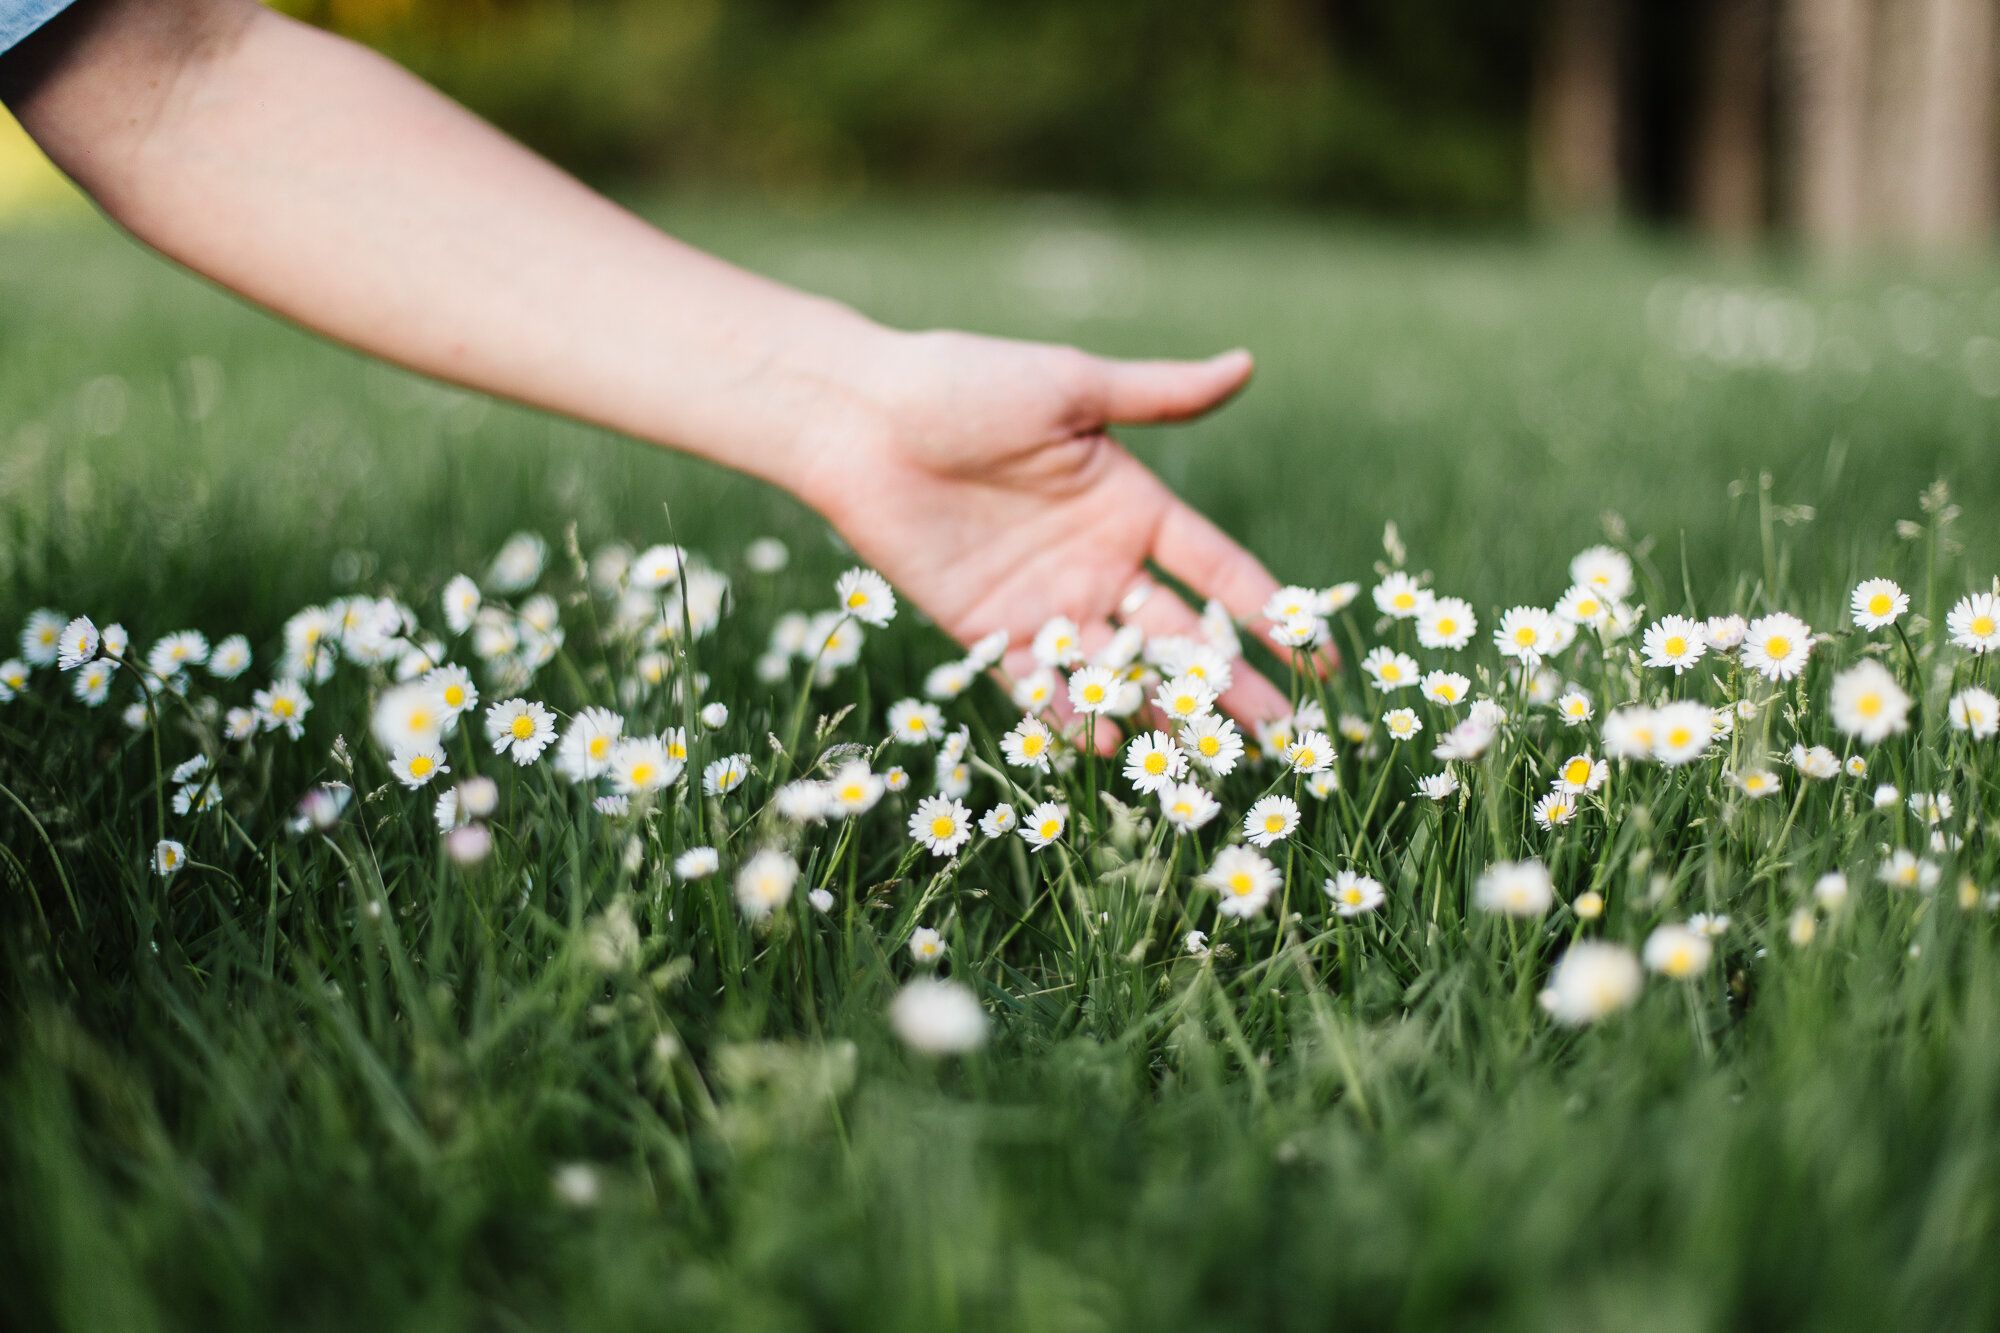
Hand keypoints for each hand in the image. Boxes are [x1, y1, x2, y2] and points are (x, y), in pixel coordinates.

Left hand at [791, 328, 1294, 730]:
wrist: (860, 421)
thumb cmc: (965, 385)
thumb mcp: (1072, 388)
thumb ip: (1159, 395)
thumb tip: (1247, 363)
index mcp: (1133, 506)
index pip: (1220, 572)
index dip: (1271, 614)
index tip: (1320, 661)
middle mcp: (1099, 563)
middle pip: (1182, 637)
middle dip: (1232, 686)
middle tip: (1286, 741)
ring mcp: (1048, 603)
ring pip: (1122, 671)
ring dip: (1165, 714)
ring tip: (1212, 762)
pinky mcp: (989, 632)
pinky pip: (1044, 688)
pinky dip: (1076, 718)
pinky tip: (1114, 745)